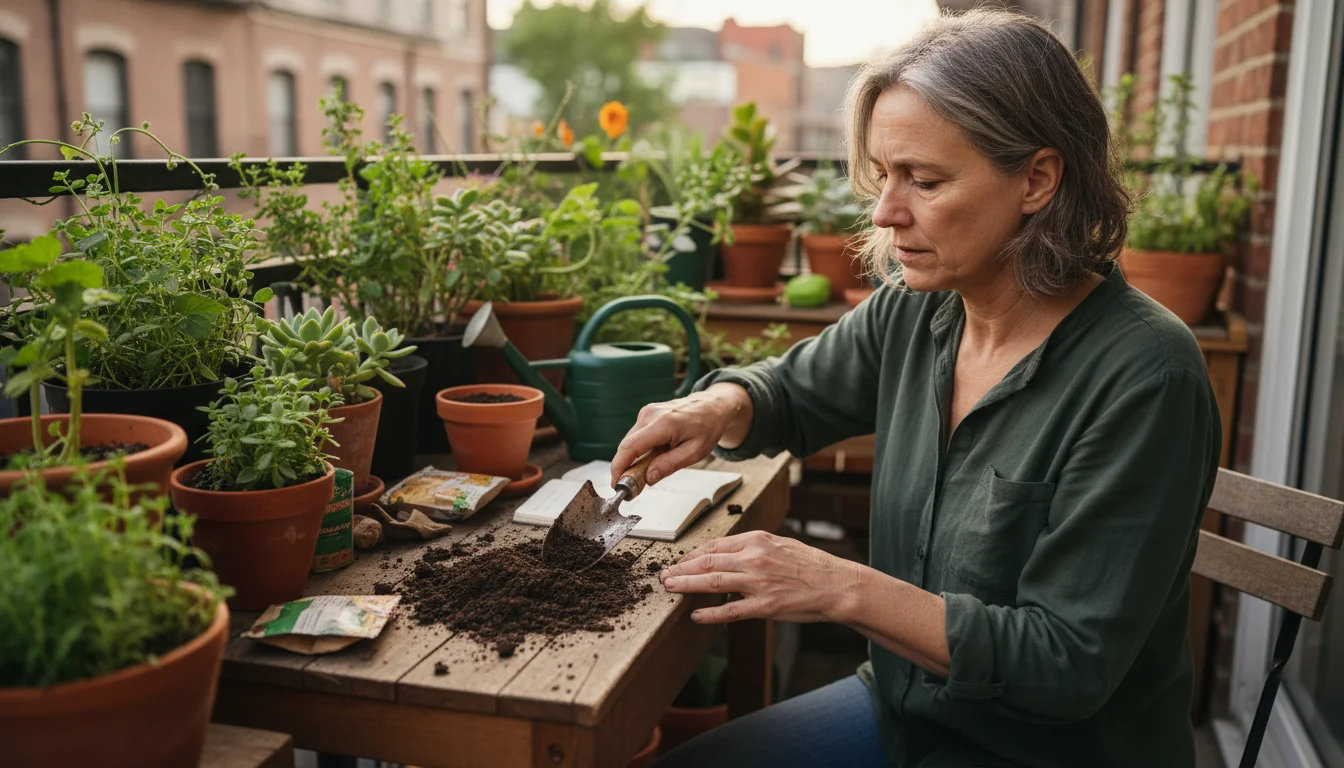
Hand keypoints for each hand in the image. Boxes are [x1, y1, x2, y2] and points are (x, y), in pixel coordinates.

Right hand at [609, 383, 751, 487]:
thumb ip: (669, 465)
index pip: (630, 447)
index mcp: (664, 423)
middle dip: (626, 468)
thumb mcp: (695, 452)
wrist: (713, 405)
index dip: (619, 467)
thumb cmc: (708, 426)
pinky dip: (640, 450)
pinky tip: (656, 454)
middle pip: (626, 446)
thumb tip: (647, 478)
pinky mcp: (646, 413)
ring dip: (634, 459)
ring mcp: (647, 412)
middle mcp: (651, 414)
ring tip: (652, 469)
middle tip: (635, 486)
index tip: (616, 484)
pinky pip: (637, 436)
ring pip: (630, 442)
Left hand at [660, 531, 861, 623]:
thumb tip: (727, 552)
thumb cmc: (810, 565)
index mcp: (757, 540)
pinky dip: (710, 614)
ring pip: (713, 582)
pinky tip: (696, 616)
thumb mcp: (780, 544)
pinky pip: (731, 611)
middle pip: (707, 561)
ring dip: (687, 585)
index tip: (679, 560)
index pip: (715, 545)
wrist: (836, 585)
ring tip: (670, 588)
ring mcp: (758, 583)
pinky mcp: (765, 606)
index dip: (692, 554)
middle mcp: (754, 558)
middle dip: (681, 569)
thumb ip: (753, 547)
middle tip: (663, 575)